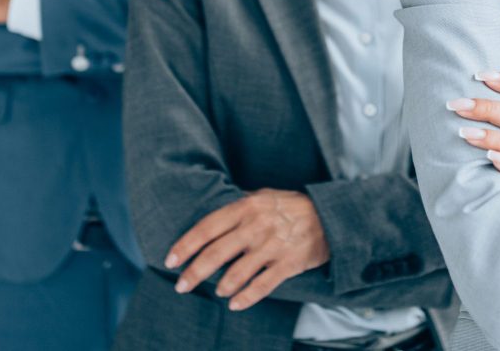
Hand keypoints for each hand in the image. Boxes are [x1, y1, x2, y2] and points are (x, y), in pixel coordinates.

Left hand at [163, 189, 329, 310]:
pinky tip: (235, 304)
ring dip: (221, 286)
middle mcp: (256, 226)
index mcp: (246, 207)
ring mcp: (272, 246)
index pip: (207, 227)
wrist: (329, 217)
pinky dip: (246, 298)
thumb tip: (213, 217)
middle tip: (181, 285)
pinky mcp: (288, 264)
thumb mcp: (263, 196)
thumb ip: (239, 205)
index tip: (170, 260)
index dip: (186, 245)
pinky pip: (262, 286)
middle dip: (194, 272)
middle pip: (216, 253)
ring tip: (217, 292)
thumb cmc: (290, 206)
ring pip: (237, 272)